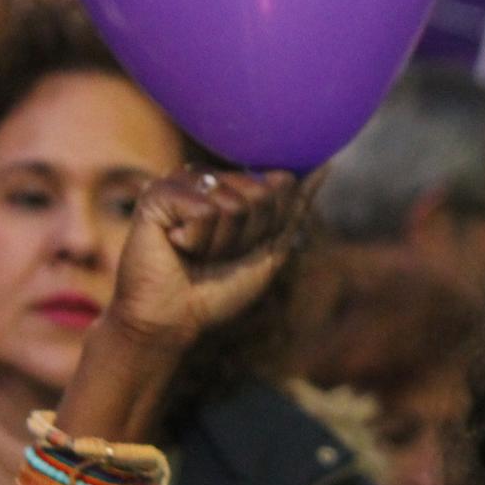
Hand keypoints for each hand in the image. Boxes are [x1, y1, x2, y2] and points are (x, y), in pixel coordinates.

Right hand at [105, 167, 310, 351]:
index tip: (242, 248)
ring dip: (220, 242)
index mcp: (232, 184)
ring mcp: (181, 181)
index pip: (281, 185)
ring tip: (194, 252)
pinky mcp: (158, 193)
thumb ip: (295, 209)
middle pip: (261, 194)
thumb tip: (327, 165)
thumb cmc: (217, 289)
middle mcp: (208, 176)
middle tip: (214, 254)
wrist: (172, 319)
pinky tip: (176, 245)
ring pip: (234, 203)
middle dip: (246, 235)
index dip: (269, 227)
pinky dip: (197, 240)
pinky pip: (204, 211)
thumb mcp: (270, 250)